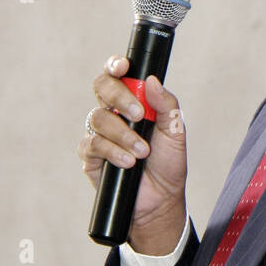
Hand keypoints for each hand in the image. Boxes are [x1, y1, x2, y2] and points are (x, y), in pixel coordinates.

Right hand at [79, 56, 188, 253]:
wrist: (160, 200)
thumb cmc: (167, 165)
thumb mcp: (175, 133)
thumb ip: (166, 105)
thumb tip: (152, 81)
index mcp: (133, 102)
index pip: (117, 75)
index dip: (115, 66)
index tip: (123, 67)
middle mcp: (113, 113)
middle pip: (102, 88)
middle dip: (119, 98)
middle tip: (140, 115)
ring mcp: (100, 133)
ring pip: (99, 118)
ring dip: (123, 135)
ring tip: (142, 153)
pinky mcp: (90, 155)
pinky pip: (93, 144)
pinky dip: (112, 152)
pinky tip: (127, 163)